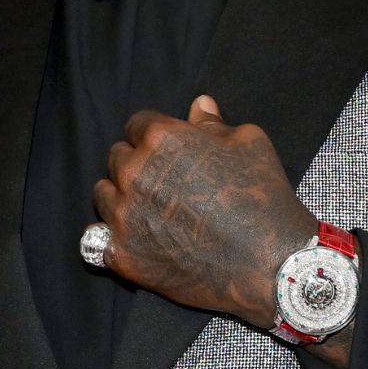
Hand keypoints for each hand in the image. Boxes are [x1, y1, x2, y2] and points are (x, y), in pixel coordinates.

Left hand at [92, 95, 320, 334]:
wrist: (270, 264)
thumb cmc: (263, 198)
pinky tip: (138, 240)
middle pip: (116, 158)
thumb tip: (198, 104)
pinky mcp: (121, 254)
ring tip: (151, 212)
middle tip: (165, 184)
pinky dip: (114, 238)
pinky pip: (97, 238)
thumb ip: (213, 123)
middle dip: (136, 165)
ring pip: (103, 195)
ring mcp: (123, 216)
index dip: (153, 136)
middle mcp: (133, 173)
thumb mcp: (248, 143)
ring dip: (122, 198)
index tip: (169, 153)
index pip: (136, 125)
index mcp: (160, 139)